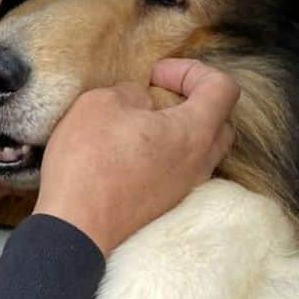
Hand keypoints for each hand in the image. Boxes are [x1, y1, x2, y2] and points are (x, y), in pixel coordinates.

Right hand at [32, 59, 239, 255]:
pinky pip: (180, 171)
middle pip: (220, 121)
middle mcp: (199, 162)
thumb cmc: (89, 161)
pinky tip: (132, 152)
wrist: (76, 227)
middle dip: (193, 101)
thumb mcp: (101, 103)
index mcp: (195, 131)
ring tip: (142, 124)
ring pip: (201, 149)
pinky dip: (166, 154)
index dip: (191, 71)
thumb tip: (140, 101)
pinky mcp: (165, 205)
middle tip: (156, 97)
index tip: (155, 76)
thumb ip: (130, 92)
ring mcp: (184, 188)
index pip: (223, 88)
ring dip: (180, 130)